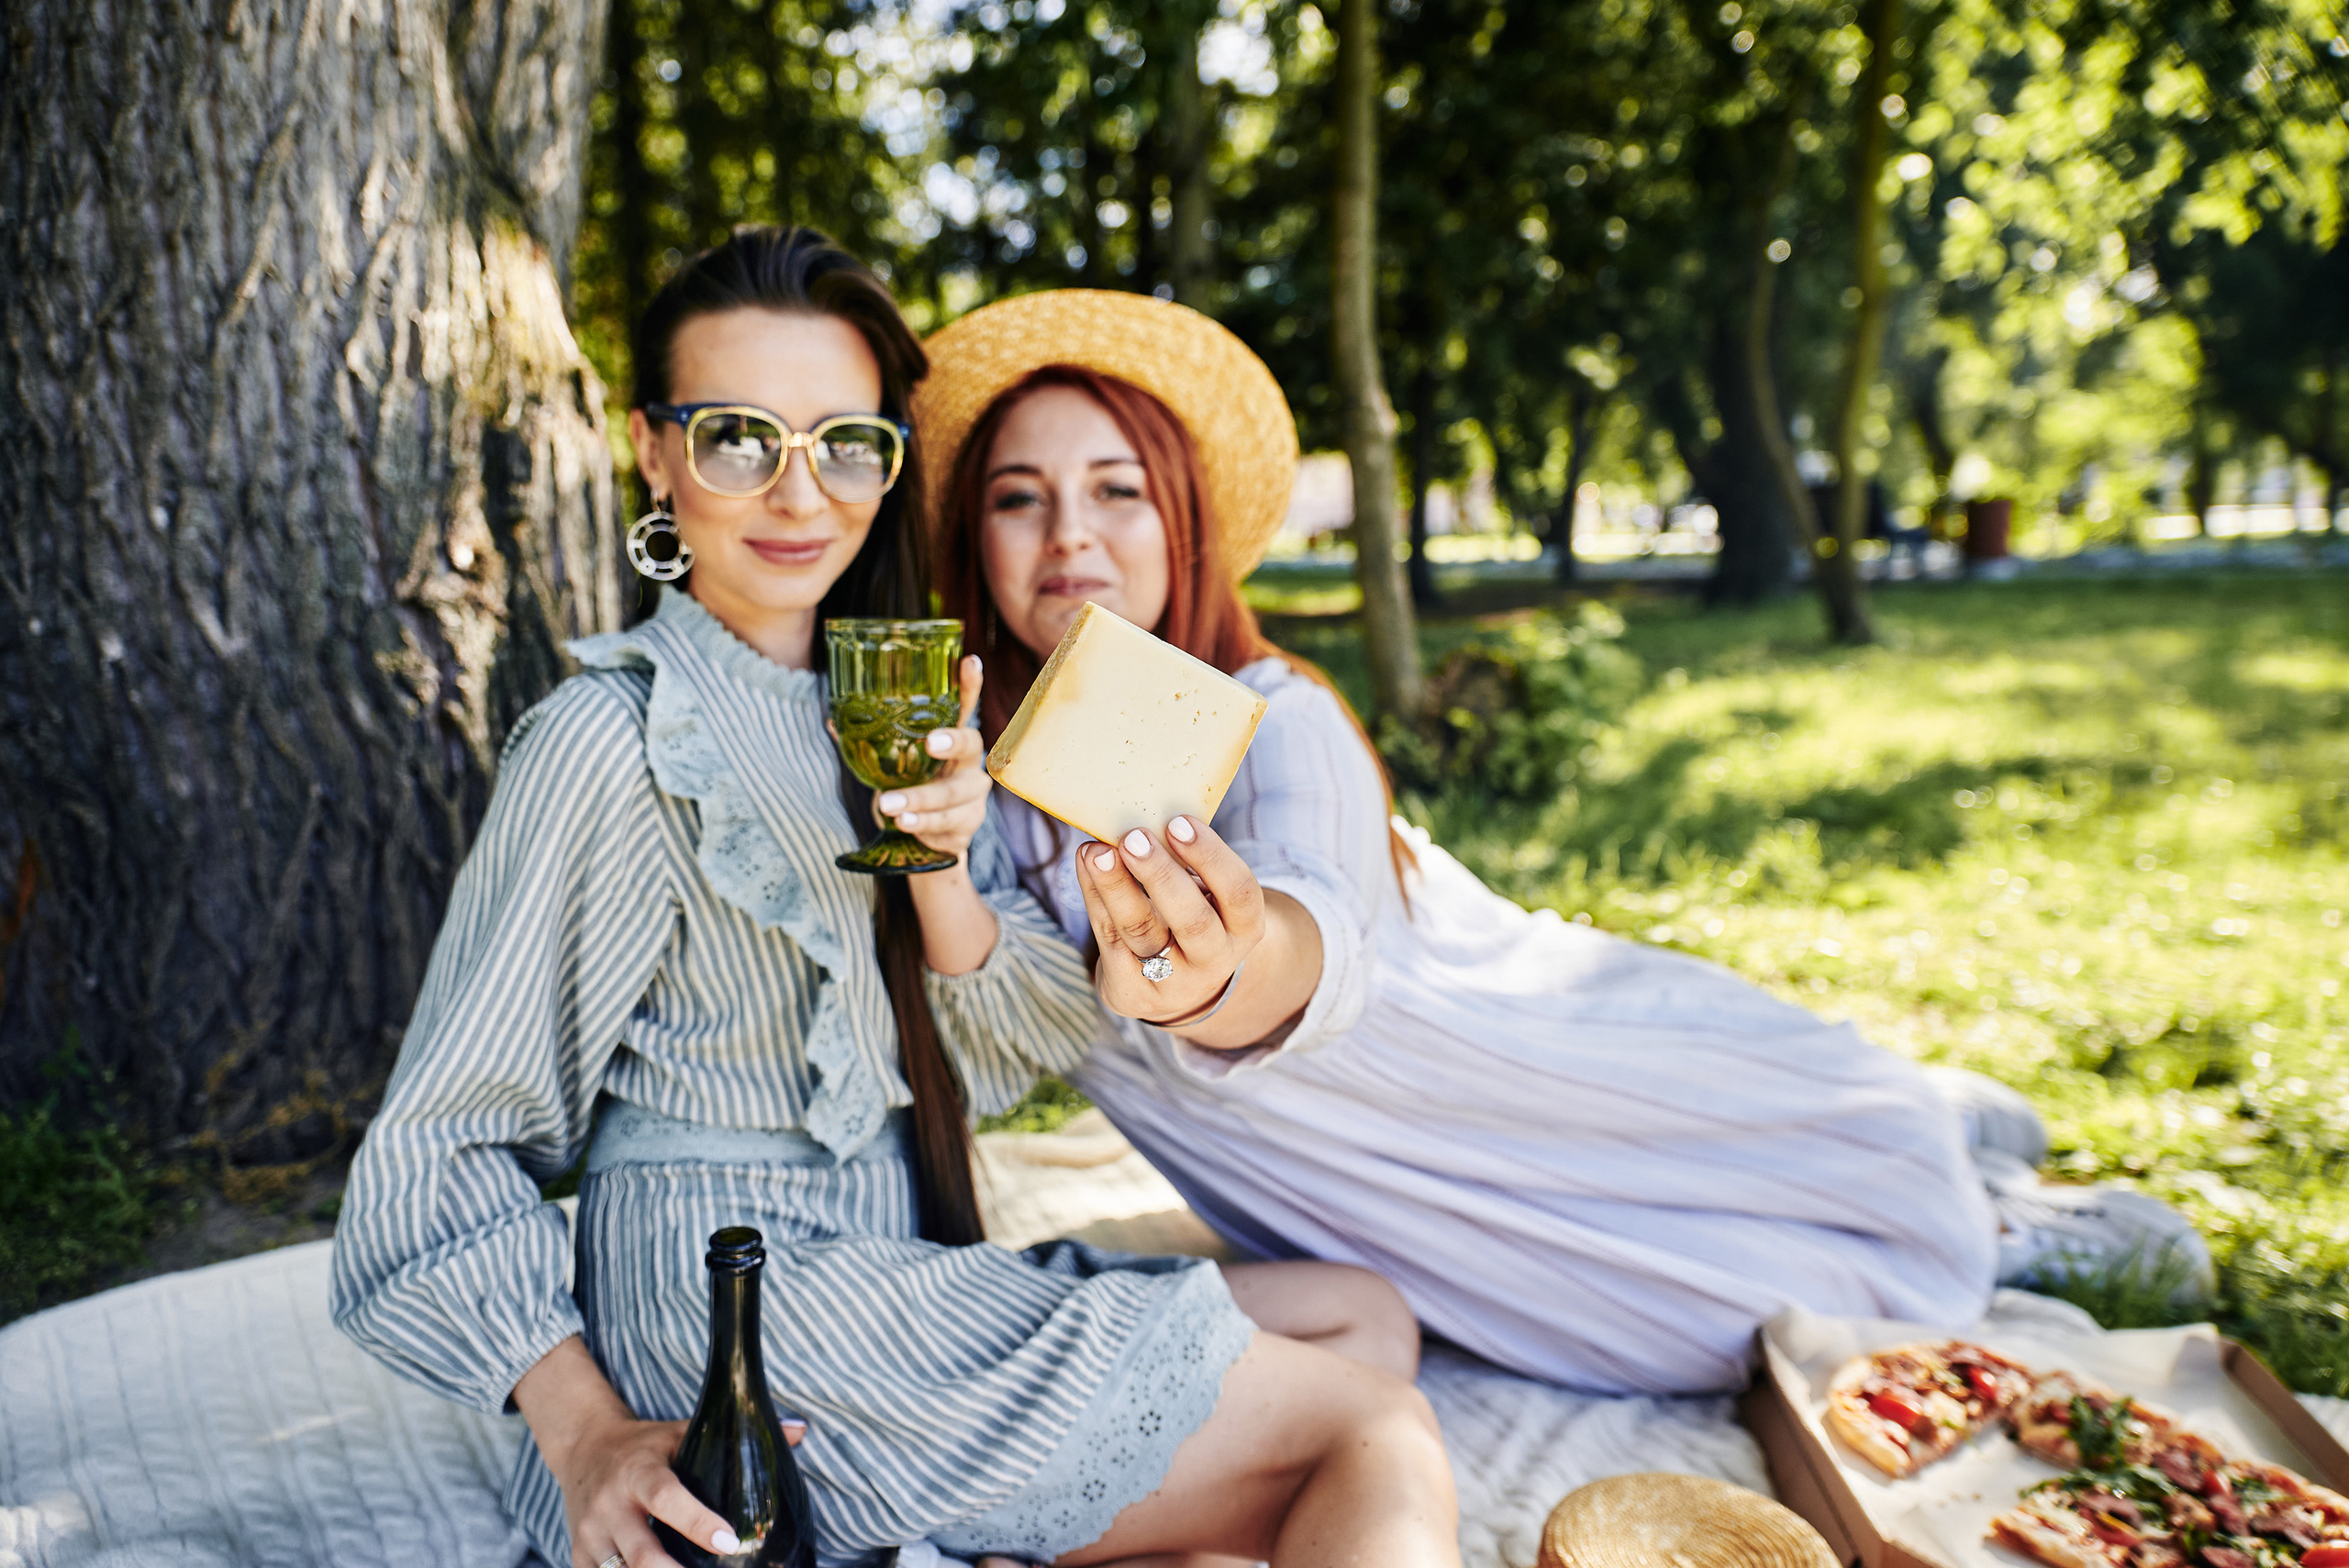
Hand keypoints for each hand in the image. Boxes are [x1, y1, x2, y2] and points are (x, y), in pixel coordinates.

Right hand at [548, 1409, 806, 1567]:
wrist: (582, 1447)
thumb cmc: (645, 1445)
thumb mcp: (682, 1432)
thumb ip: (734, 1437)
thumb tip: (799, 1430)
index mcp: (639, 1472)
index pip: (667, 1499)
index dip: (697, 1523)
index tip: (729, 1542)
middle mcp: (611, 1505)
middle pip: (641, 1553)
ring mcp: (591, 1535)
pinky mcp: (580, 1555)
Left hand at [876, 655, 990, 859]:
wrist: (926, 842)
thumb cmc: (910, 790)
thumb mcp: (892, 765)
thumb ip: (869, 744)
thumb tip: (833, 722)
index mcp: (951, 740)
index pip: (964, 707)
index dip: (969, 685)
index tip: (969, 662)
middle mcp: (968, 763)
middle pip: (970, 746)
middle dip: (951, 742)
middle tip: (930, 743)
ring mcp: (972, 796)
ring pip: (952, 794)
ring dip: (920, 800)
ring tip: (890, 806)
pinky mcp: (967, 827)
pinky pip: (946, 825)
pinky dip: (922, 825)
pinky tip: (904, 824)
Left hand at [1076, 814, 1266, 1024]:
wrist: (1176, 986)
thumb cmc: (1192, 915)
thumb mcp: (1208, 894)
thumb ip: (1187, 861)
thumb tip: (1142, 812)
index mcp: (1245, 927)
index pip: (1239, 892)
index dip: (1211, 856)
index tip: (1178, 821)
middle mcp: (1215, 959)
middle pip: (1192, 920)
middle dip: (1160, 875)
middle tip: (1133, 838)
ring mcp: (1173, 982)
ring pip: (1142, 931)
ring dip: (1116, 886)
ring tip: (1098, 851)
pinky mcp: (1132, 992)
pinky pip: (1108, 938)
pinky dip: (1094, 896)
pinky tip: (1087, 864)